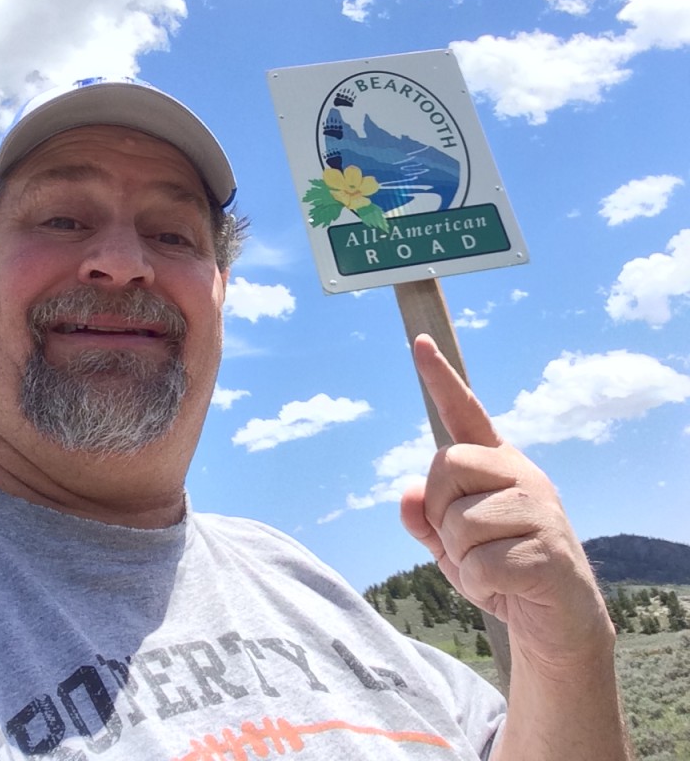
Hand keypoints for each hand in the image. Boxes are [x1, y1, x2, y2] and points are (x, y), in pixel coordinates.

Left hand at [400, 335, 613, 678]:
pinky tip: (507, 587)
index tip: (419, 342)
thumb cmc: (500, 571)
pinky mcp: (547, 550)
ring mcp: (538, 509)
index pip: (464, 413)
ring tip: (493, 568)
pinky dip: (481, 584)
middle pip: (445, 466)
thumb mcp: (452, 545)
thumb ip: (425, 518)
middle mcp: (521, 474)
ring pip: (459, 522)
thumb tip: (406, 492)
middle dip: (441, 512)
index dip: (440, 378)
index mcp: (497, 465)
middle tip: (471, 543)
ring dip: (462, 558)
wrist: (558, 623)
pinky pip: (480, 562)